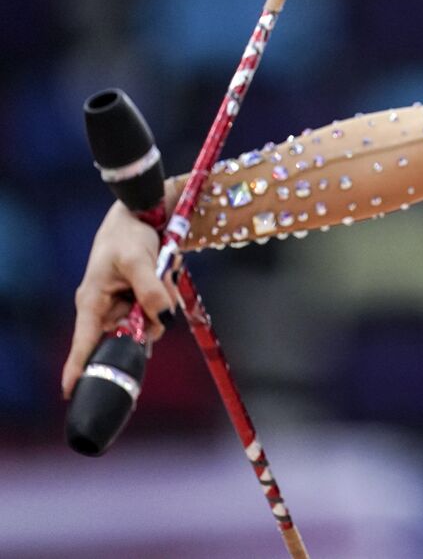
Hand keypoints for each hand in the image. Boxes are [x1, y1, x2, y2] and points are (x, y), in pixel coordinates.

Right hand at [62, 199, 179, 398]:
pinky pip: (157, 311)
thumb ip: (151, 289)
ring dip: (161, 306)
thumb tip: (164, 317)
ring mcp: (123, 306)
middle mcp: (105, 309)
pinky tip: (165, 277)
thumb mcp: (139, 260)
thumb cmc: (129, 235)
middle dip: (147, 323)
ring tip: (160, 275)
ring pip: (148, 323)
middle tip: (156, 295)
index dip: (78, 368)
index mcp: (93, 302)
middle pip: (127, 337)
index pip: (84, 342)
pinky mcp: (139, 300)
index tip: (70, 392)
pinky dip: (166, 299)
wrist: (142, 216)